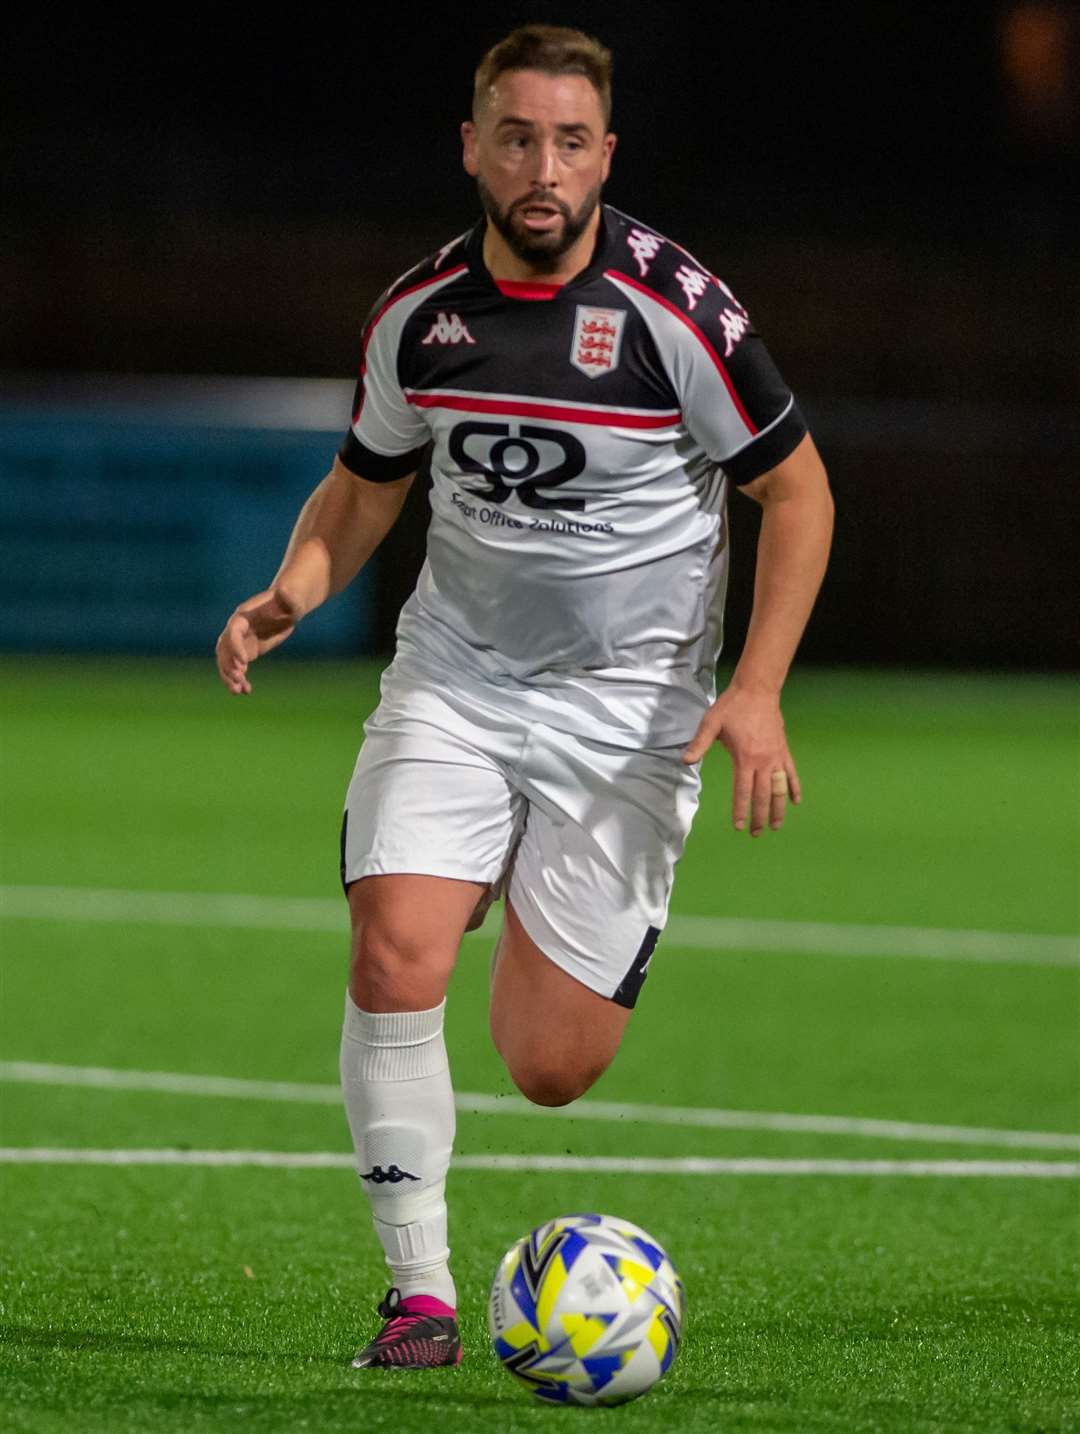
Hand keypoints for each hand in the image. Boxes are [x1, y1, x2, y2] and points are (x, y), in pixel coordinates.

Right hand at [215, 585, 302, 693]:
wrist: (288, 605)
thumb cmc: (290, 600)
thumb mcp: (292, 599)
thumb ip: (288, 597)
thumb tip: (285, 589)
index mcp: (244, 615)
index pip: (233, 632)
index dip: (236, 647)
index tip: (245, 663)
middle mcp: (237, 628)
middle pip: (224, 648)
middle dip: (228, 665)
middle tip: (238, 680)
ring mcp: (240, 641)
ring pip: (226, 660)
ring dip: (229, 676)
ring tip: (238, 691)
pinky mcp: (246, 650)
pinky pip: (237, 666)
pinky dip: (239, 679)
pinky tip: (246, 691)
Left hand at [682, 683, 800, 835]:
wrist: (758, 690)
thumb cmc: (733, 707)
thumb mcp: (711, 723)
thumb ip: (699, 744)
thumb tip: (685, 761)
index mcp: (745, 758)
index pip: (743, 791)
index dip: (741, 810)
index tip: (740, 826)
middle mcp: (763, 761)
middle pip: (763, 796)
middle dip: (760, 817)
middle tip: (757, 833)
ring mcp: (776, 756)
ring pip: (779, 789)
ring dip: (779, 809)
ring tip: (776, 826)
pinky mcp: (783, 750)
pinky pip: (791, 773)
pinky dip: (794, 788)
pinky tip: (796, 802)